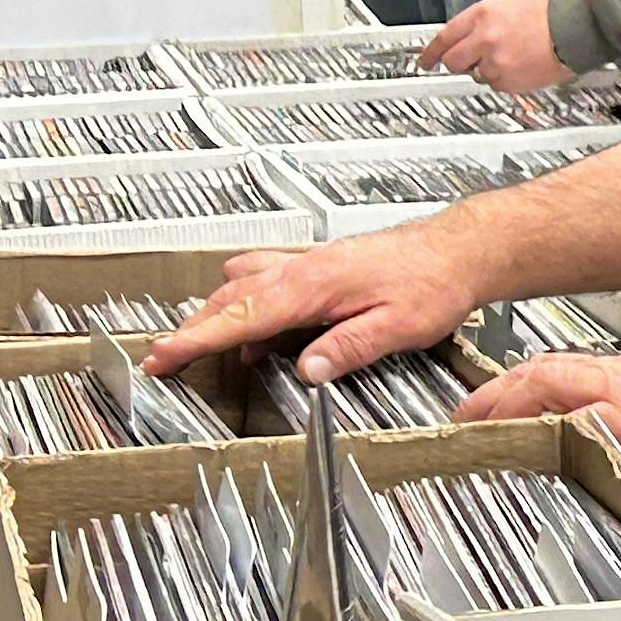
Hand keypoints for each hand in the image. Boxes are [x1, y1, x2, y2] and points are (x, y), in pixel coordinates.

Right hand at [147, 232, 465, 381]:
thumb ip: (348, 348)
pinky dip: (245, 302)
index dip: (197, 339)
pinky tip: (254, 331)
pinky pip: (265, 279)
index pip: (240, 315)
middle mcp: (303, 268)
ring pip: (242, 285)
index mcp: (314, 284)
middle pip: (229, 298)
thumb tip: (307, 371)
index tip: (163, 356)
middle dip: (191, 329)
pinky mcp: (319, 267)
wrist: (458, 250)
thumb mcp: (397, 326)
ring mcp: (309, 264)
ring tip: (193, 344)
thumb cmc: (433, 282)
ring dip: (215, 312)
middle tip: (162, 359)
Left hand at [426, 0, 572, 94]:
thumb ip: (480, 21)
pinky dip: (504, 78)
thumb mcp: (506, 4)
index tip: (425, 61)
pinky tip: (521, 65)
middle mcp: (484, 39)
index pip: (445, 38)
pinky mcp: (508, 81)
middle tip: (469, 62)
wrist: (573, 29)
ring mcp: (495, 62)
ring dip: (487, 68)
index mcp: (481, 16)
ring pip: (476, 74)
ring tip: (511, 57)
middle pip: (453, 61)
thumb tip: (463, 39)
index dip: (431, 52)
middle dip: (458, 63)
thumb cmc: (546, 13)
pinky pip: (496, 84)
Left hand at [458, 340, 620, 461]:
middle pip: (540, 374)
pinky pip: (589, 416)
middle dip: (493, 395)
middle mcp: (619, 377)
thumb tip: (607, 434)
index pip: (553, 373)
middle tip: (457, 418)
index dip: (509, 388)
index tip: (478, 407)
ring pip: (554, 385)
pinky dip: (558, 424)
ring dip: (510, 403)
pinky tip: (535, 436)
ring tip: (476, 425)